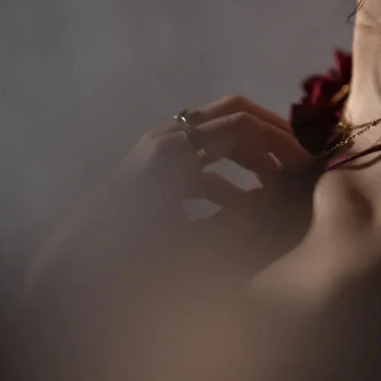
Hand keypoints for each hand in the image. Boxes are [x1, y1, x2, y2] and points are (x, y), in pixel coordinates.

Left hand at [26, 95, 313, 294]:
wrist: (73, 267)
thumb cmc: (129, 257)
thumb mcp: (190, 242)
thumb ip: (238, 218)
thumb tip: (281, 201)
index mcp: (176, 150)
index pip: (243, 125)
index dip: (281, 142)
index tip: (307, 167)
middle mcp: (168, 138)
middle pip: (234, 113)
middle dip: (271, 134)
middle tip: (300, 161)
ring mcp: (159, 149)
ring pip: (219, 134)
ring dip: (250, 153)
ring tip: (278, 183)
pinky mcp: (155, 168)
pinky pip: (201, 158)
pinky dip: (226, 173)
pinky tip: (244, 205)